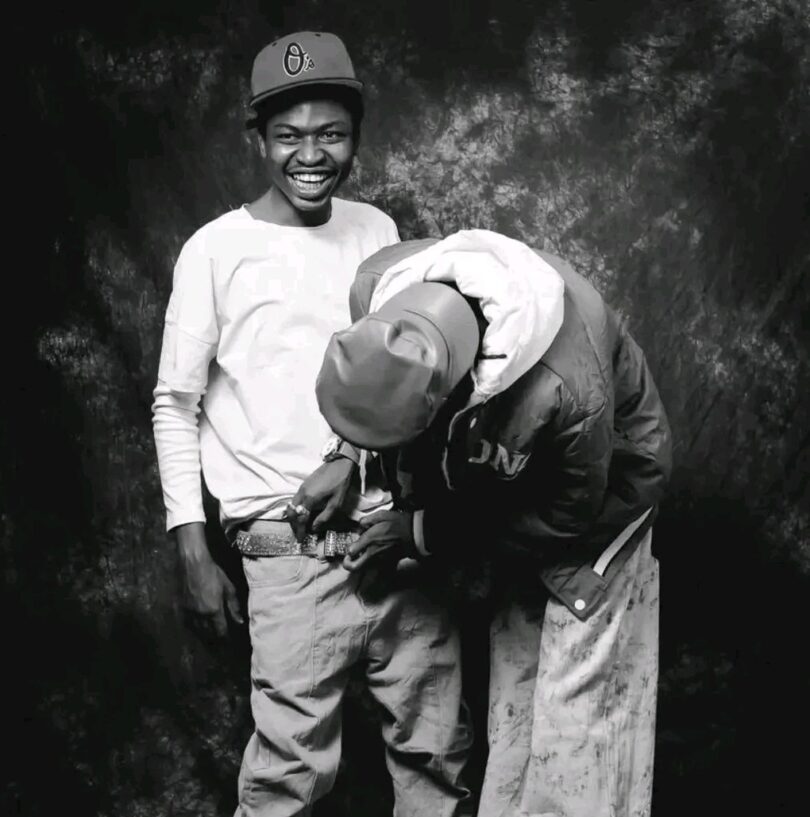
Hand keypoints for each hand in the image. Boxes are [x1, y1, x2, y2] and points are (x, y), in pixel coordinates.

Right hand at [175, 522, 242, 637]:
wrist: (192, 563)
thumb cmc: (213, 573)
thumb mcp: (228, 587)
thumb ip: (233, 606)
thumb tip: (239, 622)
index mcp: (213, 610)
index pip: (220, 631)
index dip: (225, 638)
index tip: (228, 641)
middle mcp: (200, 615)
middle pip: (208, 634)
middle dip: (214, 639)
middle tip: (220, 641)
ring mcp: (188, 612)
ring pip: (197, 630)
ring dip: (204, 634)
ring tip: (210, 636)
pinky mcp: (180, 607)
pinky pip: (187, 623)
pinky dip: (193, 626)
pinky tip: (197, 625)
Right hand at [287, 458, 355, 540]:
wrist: (340, 463)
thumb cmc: (340, 483)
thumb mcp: (336, 503)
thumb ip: (324, 517)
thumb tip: (313, 528)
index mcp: (309, 499)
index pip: (300, 519)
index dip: (300, 531)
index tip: (301, 539)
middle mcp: (301, 493)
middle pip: (291, 513)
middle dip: (294, 525)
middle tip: (299, 533)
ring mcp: (301, 487)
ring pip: (292, 506)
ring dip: (294, 517)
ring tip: (301, 525)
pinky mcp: (303, 484)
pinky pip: (295, 500)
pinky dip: (296, 509)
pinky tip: (303, 513)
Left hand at [343, 510, 416, 571]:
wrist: (414, 534)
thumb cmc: (398, 523)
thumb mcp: (381, 515)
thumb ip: (367, 520)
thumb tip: (360, 526)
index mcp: (370, 540)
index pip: (351, 551)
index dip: (349, 548)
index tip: (353, 544)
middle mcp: (372, 553)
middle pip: (354, 566)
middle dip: (348, 564)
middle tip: (349, 558)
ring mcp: (380, 561)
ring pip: (363, 570)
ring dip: (359, 565)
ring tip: (361, 557)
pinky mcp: (387, 565)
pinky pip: (375, 571)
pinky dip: (371, 568)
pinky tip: (373, 559)